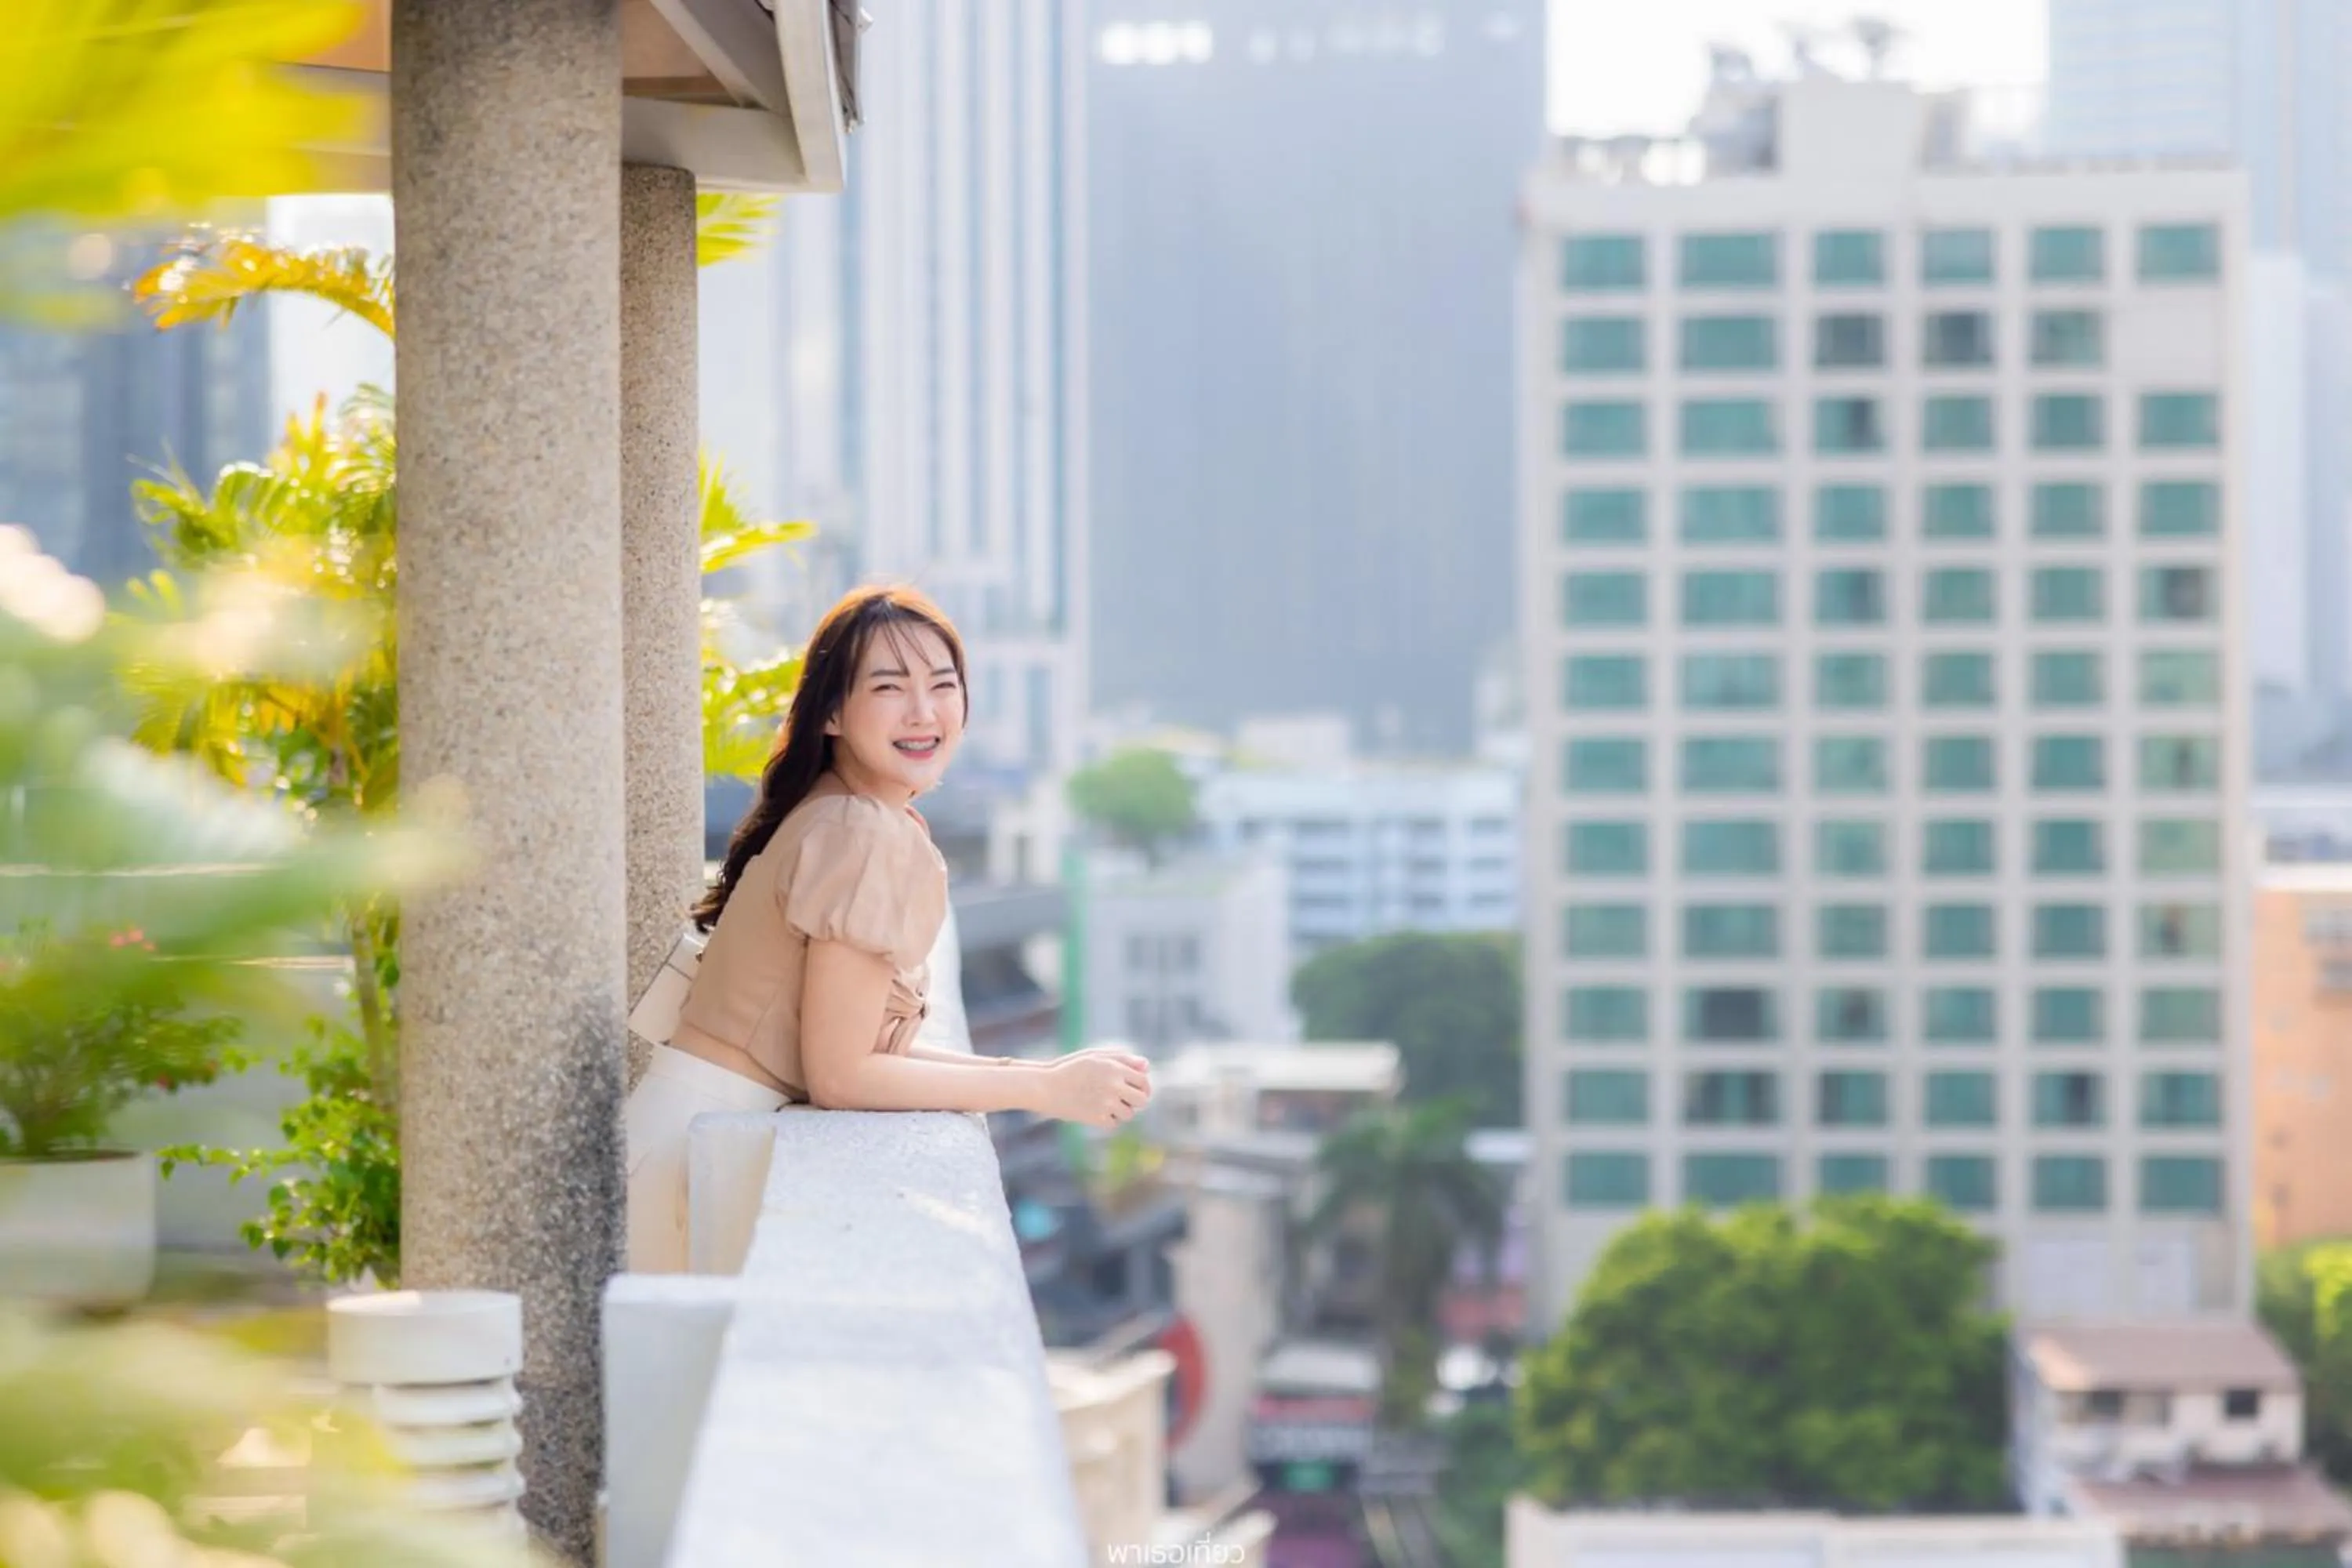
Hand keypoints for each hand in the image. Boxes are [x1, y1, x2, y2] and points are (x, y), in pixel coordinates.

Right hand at [1037, 1052, 1152, 1129]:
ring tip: (1107, 1104)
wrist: (1047, 1086)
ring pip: (1129, 1114)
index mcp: (1115, 1068)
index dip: (1143, 1087)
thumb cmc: (1071, 1068)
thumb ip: (1123, 1059)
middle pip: (1142, 1100)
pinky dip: (1108, 1120)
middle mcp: (1114, 1085)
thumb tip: (1147, 1066)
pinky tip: (1096, 1111)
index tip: (1138, 1091)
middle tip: (1127, 1101)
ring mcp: (1107, 1103)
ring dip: (1121, 1111)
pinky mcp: (1097, 1118)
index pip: (1143, 1081)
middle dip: (1137, 1101)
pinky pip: (1114, 1123)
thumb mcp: (1096, 1056)